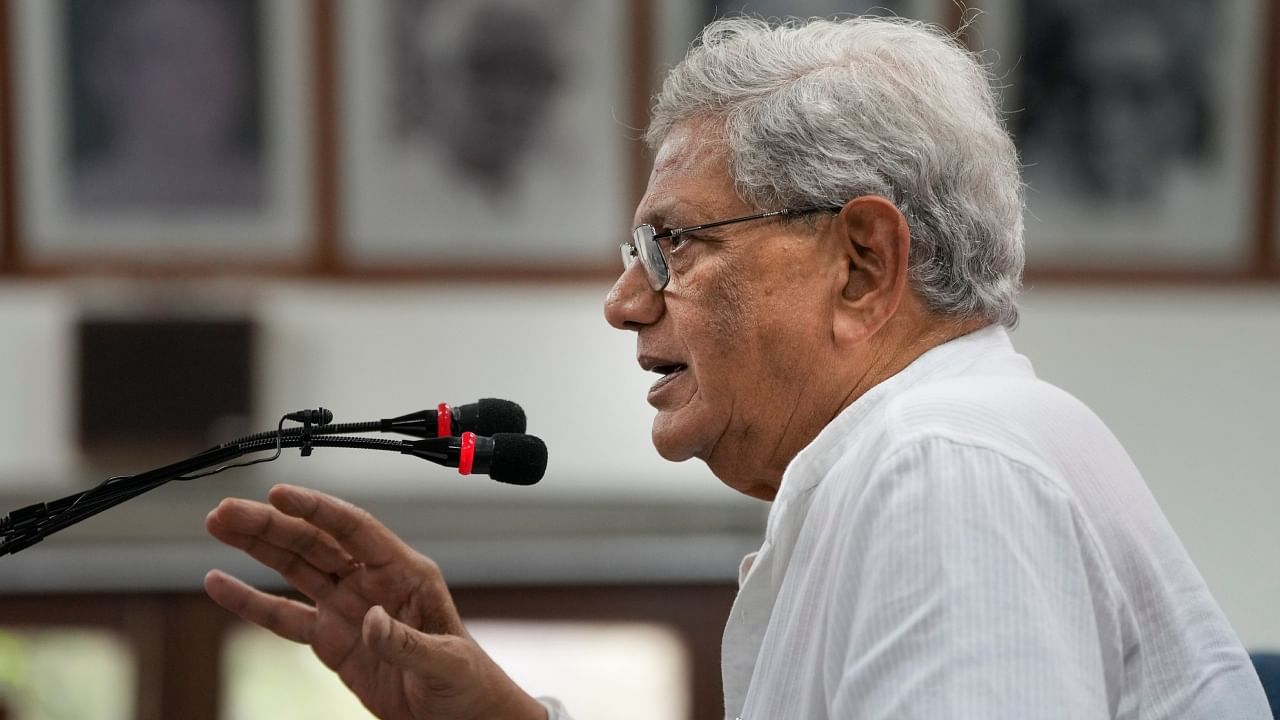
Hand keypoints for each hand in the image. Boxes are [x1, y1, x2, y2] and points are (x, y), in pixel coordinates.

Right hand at [204, 484, 545, 719]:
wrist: (457, 716)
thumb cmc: (464, 681)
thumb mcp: (445, 661)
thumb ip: (407, 642)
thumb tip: (372, 619)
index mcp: (404, 572)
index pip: (355, 530)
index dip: (317, 510)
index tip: (280, 493)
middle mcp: (371, 581)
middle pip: (314, 543)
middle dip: (270, 524)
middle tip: (227, 510)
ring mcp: (347, 608)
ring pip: (294, 568)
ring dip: (256, 547)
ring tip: (219, 524)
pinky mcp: (329, 639)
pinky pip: (283, 616)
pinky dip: (250, 601)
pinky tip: (218, 583)